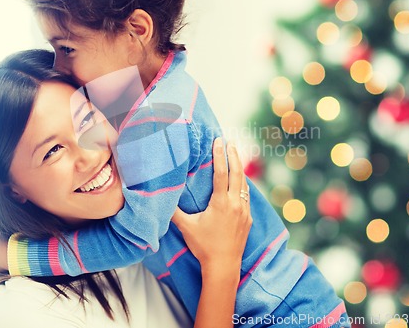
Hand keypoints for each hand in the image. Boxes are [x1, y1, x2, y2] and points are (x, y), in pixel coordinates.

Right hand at [171, 138, 251, 273]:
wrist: (224, 266)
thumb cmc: (203, 246)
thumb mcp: (186, 227)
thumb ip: (173, 211)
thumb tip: (161, 196)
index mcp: (221, 203)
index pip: (221, 173)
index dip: (219, 155)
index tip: (219, 141)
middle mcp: (236, 204)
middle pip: (237, 173)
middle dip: (234, 155)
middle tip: (230, 141)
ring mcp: (244, 211)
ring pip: (244, 184)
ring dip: (239, 168)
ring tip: (235, 156)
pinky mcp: (248, 219)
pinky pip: (247, 196)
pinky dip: (243, 184)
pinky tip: (240, 182)